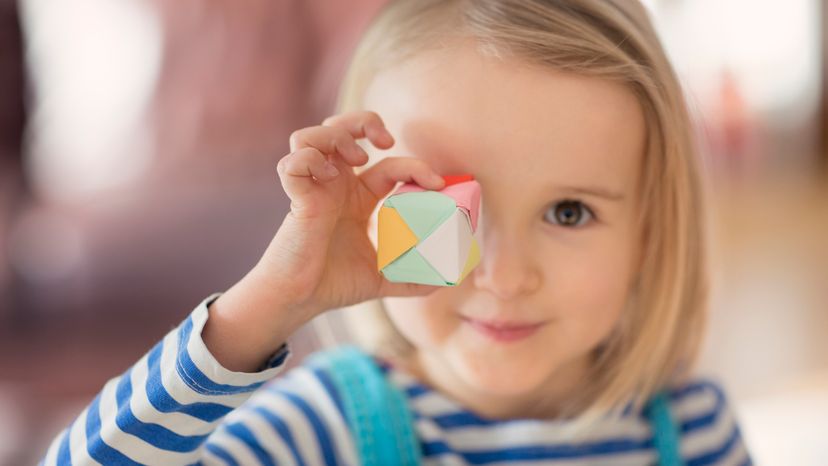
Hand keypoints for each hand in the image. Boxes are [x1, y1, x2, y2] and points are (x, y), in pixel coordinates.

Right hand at [258, 110, 445, 318]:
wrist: (302, 300)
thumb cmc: (334, 284)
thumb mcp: (384, 278)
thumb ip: (414, 278)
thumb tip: (450, 280)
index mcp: (358, 198)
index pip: (389, 164)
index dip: (414, 166)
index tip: (436, 183)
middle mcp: (336, 186)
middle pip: (342, 127)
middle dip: (366, 122)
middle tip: (385, 142)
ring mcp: (314, 187)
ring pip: (312, 135)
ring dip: (338, 136)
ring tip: (356, 159)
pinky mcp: (297, 197)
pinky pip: (293, 162)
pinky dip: (310, 159)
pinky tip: (327, 176)